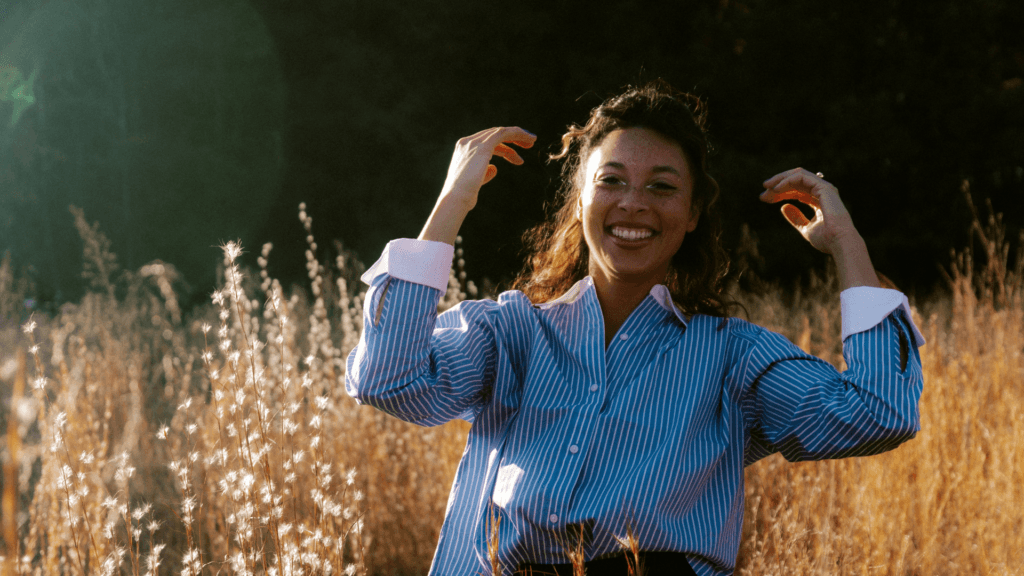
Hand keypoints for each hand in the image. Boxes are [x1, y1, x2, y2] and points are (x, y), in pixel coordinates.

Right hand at [419, 126, 535, 244]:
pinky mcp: (484, 146)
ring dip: (518, 136)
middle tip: (528, 146)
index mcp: (462, 150)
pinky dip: (517, 134)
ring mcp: (474, 143)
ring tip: (532, 142)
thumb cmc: (463, 197)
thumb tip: (494, 168)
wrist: (456, 199)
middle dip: (512, 139)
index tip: (516, 157)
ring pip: (500, 132)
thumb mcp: (475, 183)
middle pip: (493, 134)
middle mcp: (467, 142)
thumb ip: (484, 173)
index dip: (503, 147)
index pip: (485, 142)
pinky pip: (504, 133)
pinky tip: (529, 140)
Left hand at [759, 168, 858, 255]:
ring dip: (780, 180)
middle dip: (777, 185)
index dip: (779, 192)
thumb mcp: (805, 228)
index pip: (796, 190)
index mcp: (819, 200)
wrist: (839, 243)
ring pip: (798, 175)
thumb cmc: (826, 239)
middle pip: (795, 181)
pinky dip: (787, 181)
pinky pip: (801, 178)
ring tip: (766, 188)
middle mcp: (822, 191)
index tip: (764, 198)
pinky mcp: (824, 188)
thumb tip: (784, 207)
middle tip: (762, 193)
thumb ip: (796, 218)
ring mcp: (824, 188)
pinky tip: (776, 189)